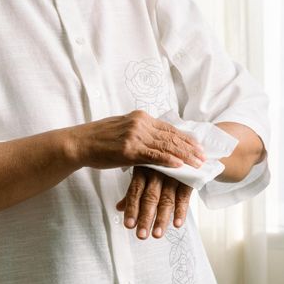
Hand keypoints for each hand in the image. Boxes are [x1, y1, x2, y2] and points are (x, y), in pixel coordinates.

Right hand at [65, 110, 205, 168]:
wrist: (79, 143)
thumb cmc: (100, 139)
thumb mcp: (124, 128)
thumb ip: (142, 131)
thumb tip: (158, 138)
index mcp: (141, 117)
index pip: (170, 128)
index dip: (186, 137)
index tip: (199, 145)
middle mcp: (141, 123)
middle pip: (172, 136)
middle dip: (190, 147)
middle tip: (205, 156)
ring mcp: (135, 136)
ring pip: (166, 146)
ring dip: (185, 156)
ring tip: (198, 163)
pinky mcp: (129, 150)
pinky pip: (153, 156)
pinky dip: (168, 160)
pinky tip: (180, 166)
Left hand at [116, 166, 192, 239]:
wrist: (184, 150)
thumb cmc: (161, 163)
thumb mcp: (144, 172)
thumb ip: (134, 191)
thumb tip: (119, 208)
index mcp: (144, 170)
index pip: (135, 191)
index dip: (132, 208)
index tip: (129, 225)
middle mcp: (158, 173)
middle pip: (150, 198)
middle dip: (145, 218)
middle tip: (141, 235)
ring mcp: (174, 176)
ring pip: (167, 199)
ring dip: (162, 218)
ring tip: (157, 234)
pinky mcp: (188, 179)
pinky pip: (184, 196)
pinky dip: (181, 210)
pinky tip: (177, 223)